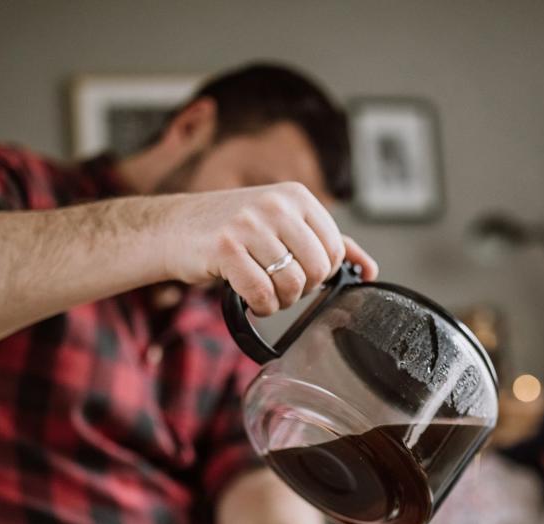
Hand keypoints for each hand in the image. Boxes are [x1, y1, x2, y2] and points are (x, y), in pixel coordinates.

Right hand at [160, 182, 377, 314]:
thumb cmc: (231, 228)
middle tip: (283, 286)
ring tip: (267, 293)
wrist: (173, 228)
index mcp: (295, 195)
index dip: (322, 272)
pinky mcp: (226, 249)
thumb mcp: (282, 223)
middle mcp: (275, 205)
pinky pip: (263, 295)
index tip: (302, 272)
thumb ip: (326, 242)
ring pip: (292, 285)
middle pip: (318, 269)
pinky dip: (262, 307)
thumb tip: (370, 269)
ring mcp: (249, 225)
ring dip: (282, 302)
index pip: (336, 248)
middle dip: (304, 289)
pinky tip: (252, 300)